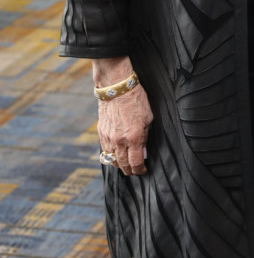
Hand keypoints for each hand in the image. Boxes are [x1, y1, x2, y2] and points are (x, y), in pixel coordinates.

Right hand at [94, 58, 153, 176]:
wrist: (116, 87)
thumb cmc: (136, 99)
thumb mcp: (148, 117)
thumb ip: (145, 136)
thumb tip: (143, 150)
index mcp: (134, 137)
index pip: (136, 163)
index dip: (140, 170)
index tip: (143, 170)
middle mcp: (119, 140)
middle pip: (123, 165)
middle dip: (130, 171)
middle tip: (135, 170)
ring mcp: (108, 137)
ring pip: (112, 160)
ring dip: (119, 164)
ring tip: (126, 164)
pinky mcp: (101, 132)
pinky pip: (105, 150)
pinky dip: (111, 155)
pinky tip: (116, 154)